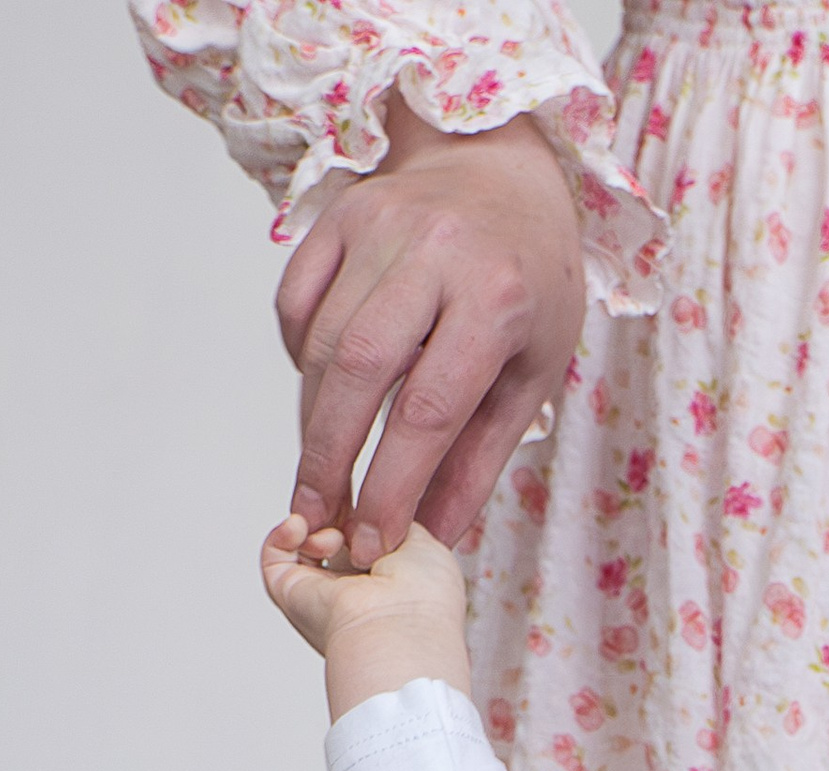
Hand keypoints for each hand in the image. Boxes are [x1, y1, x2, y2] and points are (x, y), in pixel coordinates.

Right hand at [260, 514, 473, 717]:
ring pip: (304, 541)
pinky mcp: (292, 595)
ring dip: (315, 522)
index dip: (364, 511)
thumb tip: (372, 511)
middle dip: (337, 511)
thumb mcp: (426, 543)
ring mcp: (323, 593)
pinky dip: (284, 533)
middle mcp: (354, 588)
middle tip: (348, 508)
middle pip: (333, 532)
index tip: (370, 497)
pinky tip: (301, 527)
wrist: (399, 630)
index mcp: (389, 580)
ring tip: (335, 534)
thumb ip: (398, 520)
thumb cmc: (423, 601)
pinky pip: (275, 555)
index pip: (366, 534)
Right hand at [276, 96, 586, 567]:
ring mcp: (379, 225)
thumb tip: (433, 538)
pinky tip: (320, 397)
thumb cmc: (529, 284)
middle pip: (358, 371)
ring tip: (317, 480)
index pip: (429, 410)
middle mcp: (433, 253)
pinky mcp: (338, 215)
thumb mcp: (531, 374)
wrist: (502, 171)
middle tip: (316, 521)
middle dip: (330, 458)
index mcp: (496, 298)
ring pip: (320, 341)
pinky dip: (299, 360)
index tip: (373, 541)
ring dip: (311, 421)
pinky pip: (297, 303)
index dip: (392, 484)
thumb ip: (480, 457)